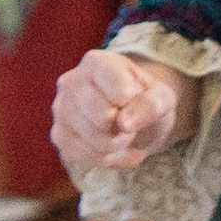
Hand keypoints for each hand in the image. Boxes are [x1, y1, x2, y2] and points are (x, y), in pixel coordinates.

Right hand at [54, 46, 199, 179]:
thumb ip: (152, 103)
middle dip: (127, 128)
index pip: (121, 92)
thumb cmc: (144, 99)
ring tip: (122, 132)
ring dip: (121, 145)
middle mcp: (71, 82)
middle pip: (104, 118)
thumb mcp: (161, 96)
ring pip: (98, 142)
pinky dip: (110, 158)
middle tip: (131, 120)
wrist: (130, 114)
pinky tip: (112, 145)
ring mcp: (61, 109)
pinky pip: (90, 158)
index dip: (137, 103)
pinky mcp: (59, 135)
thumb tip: (124, 124)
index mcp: (96, 62)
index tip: (137, 97)